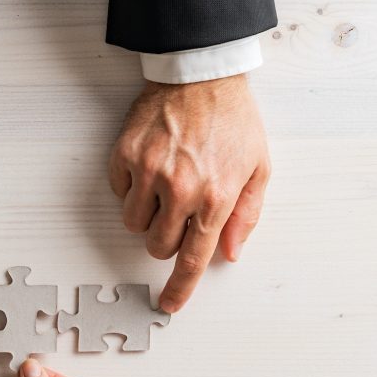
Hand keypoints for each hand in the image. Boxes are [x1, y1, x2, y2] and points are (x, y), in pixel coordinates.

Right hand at [109, 74, 270, 312]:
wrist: (201, 73)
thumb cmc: (233, 120)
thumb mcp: (258, 168)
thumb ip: (245, 216)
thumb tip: (229, 253)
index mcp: (215, 198)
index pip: (193, 259)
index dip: (179, 288)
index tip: (169, 304)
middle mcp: (180, 189)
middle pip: (158, 246)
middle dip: (167, 238)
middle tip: (179, 213)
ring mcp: (149, 171)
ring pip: (133, 224)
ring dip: (147, 216)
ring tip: (164, 187)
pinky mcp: (125, 154)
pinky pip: (119, 192)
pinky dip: (131, 188)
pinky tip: (150, 165)